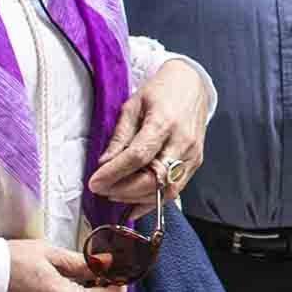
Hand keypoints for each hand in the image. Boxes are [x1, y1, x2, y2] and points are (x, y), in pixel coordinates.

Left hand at [87, 59, 213, 203]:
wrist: (192, 85)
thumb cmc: (162, 91)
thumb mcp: (133, 105)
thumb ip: (120, 135)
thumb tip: (105, 163)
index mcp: (164, 122)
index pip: (138, 156)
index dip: (114, 173)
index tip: (95, 182)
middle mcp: (182, 141)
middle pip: (154, 178)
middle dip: (123, 189)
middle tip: (102, 190)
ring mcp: (192, 155)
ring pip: (165, 190)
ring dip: (137, 198)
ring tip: (114, 194)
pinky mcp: (196, 163)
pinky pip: (175, 190)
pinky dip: (153, 201)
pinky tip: (134, 205)